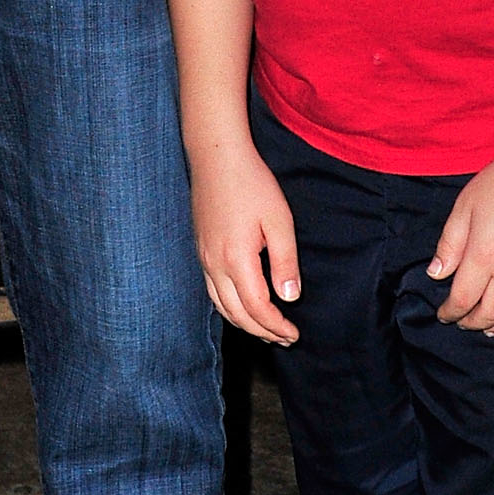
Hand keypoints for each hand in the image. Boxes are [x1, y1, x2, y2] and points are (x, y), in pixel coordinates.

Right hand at [189, 136, 300, 343]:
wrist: (217, 156)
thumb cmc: (252, 184)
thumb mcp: (279, 221)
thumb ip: (285, 262)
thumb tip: (289, 297)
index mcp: (236, 259)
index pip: (257, 308)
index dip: (276, 326)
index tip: (293, 334)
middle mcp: (214, 264)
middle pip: (236, 313)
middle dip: (261, 331)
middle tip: (284, 338)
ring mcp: (203, 257)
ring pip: (220, 305)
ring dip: (243, 322)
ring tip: (265, 329)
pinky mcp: (200, 249)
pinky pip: (211, 290)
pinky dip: (228, 307)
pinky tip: (242, 304)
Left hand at [426, 140, 493, 334]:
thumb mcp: (465, 206)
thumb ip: (449, 244)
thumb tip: (436, 274)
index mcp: (485, 256)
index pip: (463, 299)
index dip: (450, 312)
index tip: (444, 315)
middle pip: (491, 313)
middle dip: (473, 323)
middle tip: (464, 323)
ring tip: (491, 328)